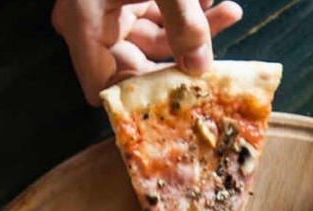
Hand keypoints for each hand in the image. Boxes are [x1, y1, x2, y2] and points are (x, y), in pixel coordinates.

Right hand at [52, 0, 244, 103]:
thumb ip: (184, 22)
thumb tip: (202, 68)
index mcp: (83, 24)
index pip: (103, 88)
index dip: (139, 100)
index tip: (182, 100)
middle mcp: (88, 22)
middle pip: (134, 65)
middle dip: (180, 59)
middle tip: (219, 60)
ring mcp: (105, 8)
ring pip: (152, 38)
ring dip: (192, 30)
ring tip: (229, 11)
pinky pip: (154, 15)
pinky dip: (183, 11)